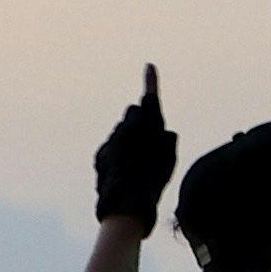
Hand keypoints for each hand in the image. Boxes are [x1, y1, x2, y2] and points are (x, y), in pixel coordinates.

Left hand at [95, 64, 177, 225]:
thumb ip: (166, 139)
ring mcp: (110, 142)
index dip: (151, 82)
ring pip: (121, 134)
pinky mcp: (100, 155)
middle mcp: (123, 130)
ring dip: (129, 142)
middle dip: (140, 122)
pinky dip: (119, 155)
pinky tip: (126, 173)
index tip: (149, 66)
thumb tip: (165, 134)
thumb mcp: (169, 159)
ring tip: (138, 167)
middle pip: (132, 115)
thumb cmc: (153, 181)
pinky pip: (112, 149)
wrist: (125, 205)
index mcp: (143, 126)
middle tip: (149, 142)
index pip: (149, 99)